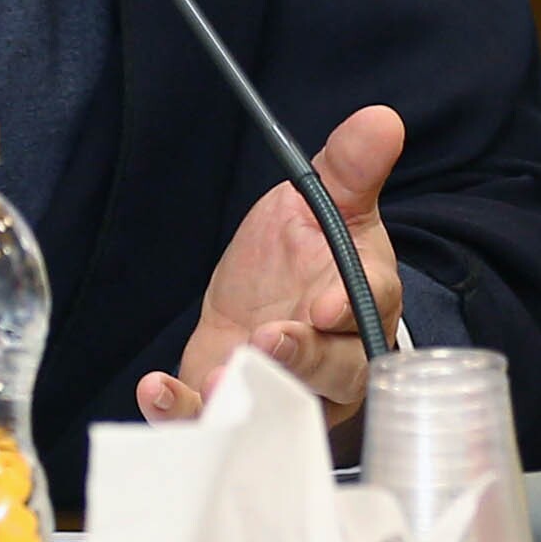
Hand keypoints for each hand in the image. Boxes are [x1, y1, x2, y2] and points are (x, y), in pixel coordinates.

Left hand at [138, 106, 408, 425]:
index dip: (351, 308)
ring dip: (250, 396)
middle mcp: (337, 358)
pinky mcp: (239, 412)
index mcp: (364, 300)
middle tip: (270, 340)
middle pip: (337, 372)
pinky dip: (185, 412)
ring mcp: (291, 393)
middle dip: (304, 359)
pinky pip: (217, 423)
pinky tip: (158, 389)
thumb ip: (347, 169)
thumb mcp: (322, 204)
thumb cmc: (303, 257)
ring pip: (284, 407)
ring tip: (219, 377)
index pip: (370, 307)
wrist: (258, 301)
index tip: (327, 305)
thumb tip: (382, 118)